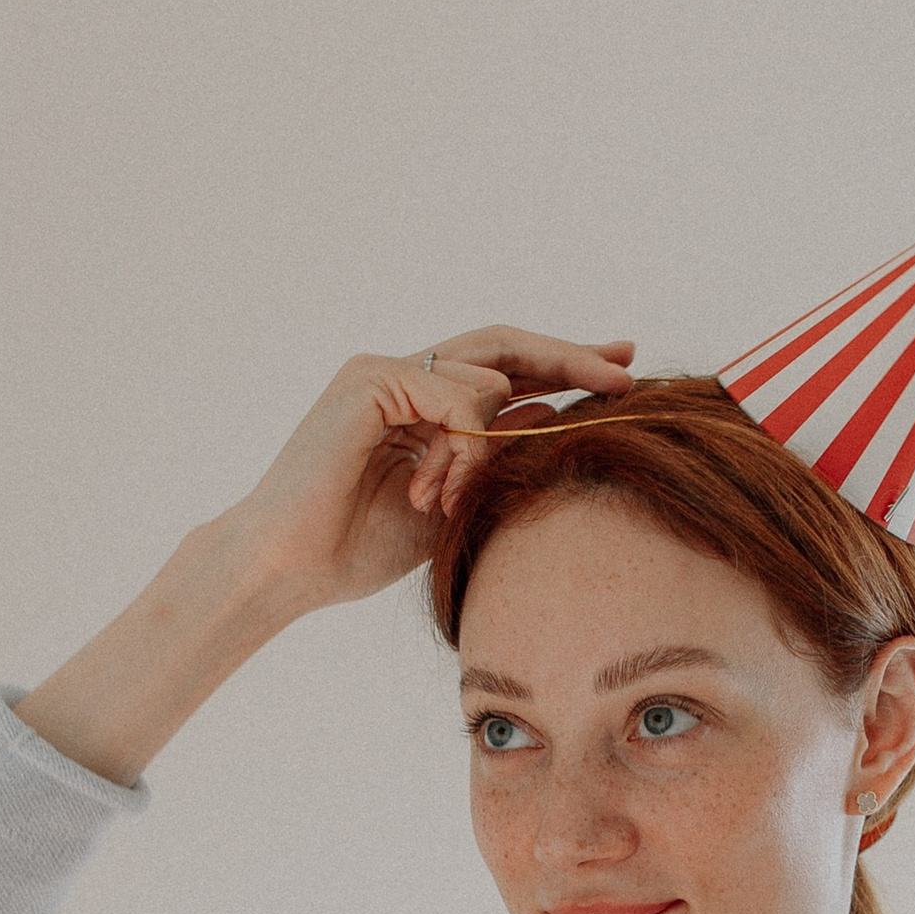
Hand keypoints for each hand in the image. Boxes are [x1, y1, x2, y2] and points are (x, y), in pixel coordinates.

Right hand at [197, 327, 636, 619]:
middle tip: (627, 368)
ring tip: (451, 497)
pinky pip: (453, 392)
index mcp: (422, 404)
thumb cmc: (355, 549)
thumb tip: (551, 416)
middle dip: (570, 356)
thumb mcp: (451, 502)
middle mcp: (404, 378)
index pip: (506, 369)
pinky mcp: (369, 380)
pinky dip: (465, 438)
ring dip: (491, 442)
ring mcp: (385, 374)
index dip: (564, 365)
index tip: (623, 368)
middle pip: (505, 346)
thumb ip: (493, 458)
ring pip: (485, 376)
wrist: (287, 568)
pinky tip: (440, 484)